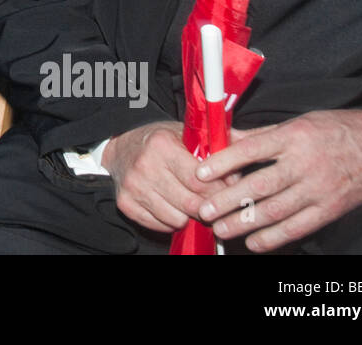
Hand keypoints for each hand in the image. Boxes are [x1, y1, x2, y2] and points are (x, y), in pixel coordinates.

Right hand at [101, 121, 228, 232]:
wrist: (122, 146)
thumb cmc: (161, 141)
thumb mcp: (187, 135)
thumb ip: (217, 150)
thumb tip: (239, 176)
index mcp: (162, 145)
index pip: (199, 181)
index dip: (219, 191)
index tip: (229, 193)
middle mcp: (145, 166)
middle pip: (190, 203)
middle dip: (208, 208)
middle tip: (215, 204)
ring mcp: (134, 187)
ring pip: (176, 219)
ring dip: (188, 216)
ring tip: (191, 203)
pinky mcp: (126, 204)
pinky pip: (159, 226)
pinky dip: (170, 221)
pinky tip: (173, 207)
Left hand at [195, 109, 361, 251]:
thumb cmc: (336, 129)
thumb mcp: (297, 122)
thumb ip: (261, 135)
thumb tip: (226, 139)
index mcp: (294, 136)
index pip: (252, 149)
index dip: (225, 162)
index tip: (201, 172)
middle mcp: (305, 163)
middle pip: (260, 185)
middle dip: (229, 200)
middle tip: (204, 210)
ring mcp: (319, 189)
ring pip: (276, 210)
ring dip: (245, 222)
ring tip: (221, 228)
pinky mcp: (330, 209)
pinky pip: (298, 226)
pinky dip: (274, 237)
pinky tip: (254, 242)